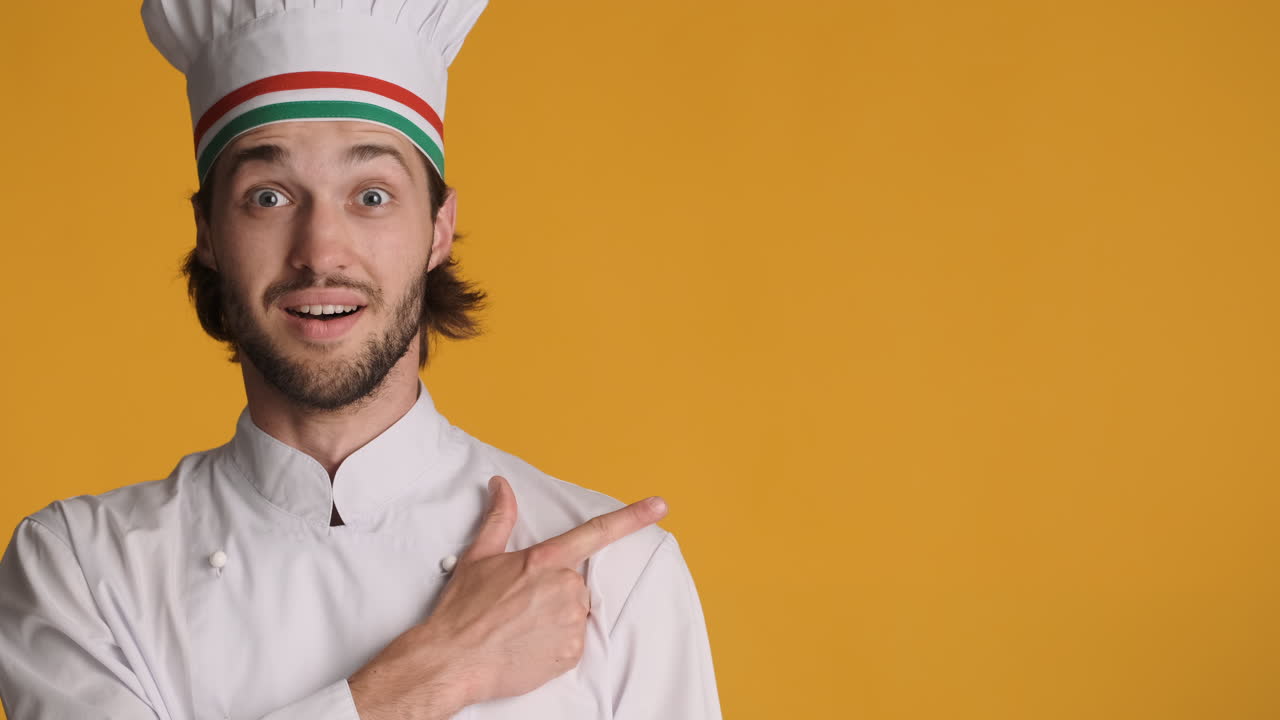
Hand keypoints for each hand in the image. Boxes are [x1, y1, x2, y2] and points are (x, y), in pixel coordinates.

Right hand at [348, 475, 667, 719]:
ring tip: (520, 626)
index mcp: (545, 560)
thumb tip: (501, 486)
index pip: (597, 532)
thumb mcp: (479, 556)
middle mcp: (564, 587)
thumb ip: (499, 518)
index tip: (660, 506)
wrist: (453, 660)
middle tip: (519, 604)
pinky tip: (528, 645)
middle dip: (553, 590)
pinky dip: (555, 643)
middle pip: (575, 582)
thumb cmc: (463, 610)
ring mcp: (571, 621)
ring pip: (575, 612)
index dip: (633, 517)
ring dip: (555, 616)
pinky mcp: (571, 652)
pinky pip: (573, 641)